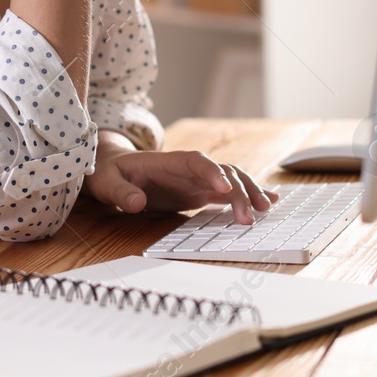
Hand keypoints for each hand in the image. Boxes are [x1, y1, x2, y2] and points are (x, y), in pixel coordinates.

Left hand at [84, 133, 279, 224]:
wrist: (113, 171)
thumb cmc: (110, 174)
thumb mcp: (108, 183)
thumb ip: (122, 193)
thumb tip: (137, 203)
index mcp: (169, 161)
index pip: (196, 161)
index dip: (212, 172)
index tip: (225, 188)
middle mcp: (189, 169)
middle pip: (222, 171)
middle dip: (239, 190)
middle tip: (249, 215)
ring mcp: (197, 180)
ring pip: (232, 179)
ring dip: (249, 192)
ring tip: (265, 209)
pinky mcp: (200, 192)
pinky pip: (228, 192)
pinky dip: (248, 196)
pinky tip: (269, 202)